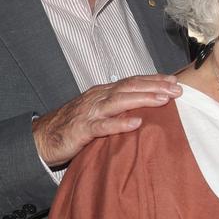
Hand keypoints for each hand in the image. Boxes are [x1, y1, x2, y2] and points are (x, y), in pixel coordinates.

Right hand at [33, 75, 181, 167]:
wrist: (42, 138)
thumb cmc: (73, 126)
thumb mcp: (98, 113)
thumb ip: (118, 108)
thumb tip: (144, 108)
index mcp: (103, 93)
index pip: (132, 81)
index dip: (153, 80)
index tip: (174, 81)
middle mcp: (98, 98)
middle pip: (130, 88)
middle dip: (155, 87)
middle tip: (177, 90)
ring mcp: (90, 113)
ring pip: (119, 102)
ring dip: (143, 99)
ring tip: (163, 100)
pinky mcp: (82, 130)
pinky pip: (102, 126)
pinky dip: (120, 124)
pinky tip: (136, 124)